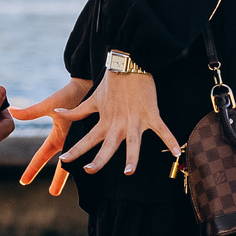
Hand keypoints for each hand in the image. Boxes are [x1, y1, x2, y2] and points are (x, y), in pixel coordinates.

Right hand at [12, 77, 92, 196]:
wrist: (87, 84)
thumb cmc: (68, 94)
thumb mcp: (49, 106)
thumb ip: (32, 112)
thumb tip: (11, 111)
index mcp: (57, 136)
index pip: (42, 156)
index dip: (32, 169)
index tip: (24, 182)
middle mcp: (70, 141)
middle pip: (63, 166)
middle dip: (58, 180)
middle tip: (53, 194)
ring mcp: (84, 140)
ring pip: (80, 162)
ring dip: (79, 175)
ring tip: (82, 189)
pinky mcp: (97, 136)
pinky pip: (97, 152)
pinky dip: (98, 161)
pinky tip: (102, 174)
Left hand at [57, 70, 180, 178]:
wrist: (129, 64)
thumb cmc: (111, 82)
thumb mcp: (92, 99)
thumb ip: (77, 111)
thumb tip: (58, 114)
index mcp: (104, 121)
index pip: (87, 140)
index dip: (75, 150)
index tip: (63, 161)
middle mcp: (118, 124)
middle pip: (107, 146)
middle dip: (98, 160)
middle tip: (89, 170)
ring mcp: (135, 120)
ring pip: (133, 143)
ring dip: (131, 157)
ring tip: (129, 172)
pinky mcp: (151, 114)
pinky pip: (162, 130)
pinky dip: (170, 140)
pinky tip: (176, 154)